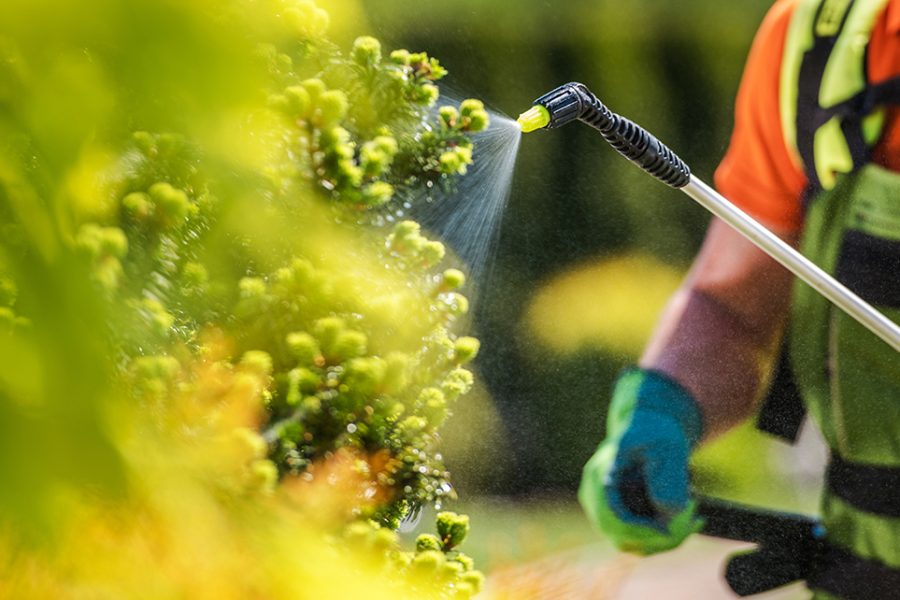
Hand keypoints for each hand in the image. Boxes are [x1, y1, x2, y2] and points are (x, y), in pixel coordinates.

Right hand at [578, 367, 704, 553]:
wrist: (648, 429)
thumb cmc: (658, 433)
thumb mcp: (667, 447)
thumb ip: (667, 477)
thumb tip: (667, 513)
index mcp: (600, 473)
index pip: (611, 514)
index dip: (640, 529)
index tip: (671, 529)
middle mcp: (592, 493)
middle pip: (617, 534)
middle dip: (656, 538)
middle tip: (692, 525)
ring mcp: (599, 507)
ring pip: (626, 542)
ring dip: (660, 541)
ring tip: (693, 520)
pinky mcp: (612, 516)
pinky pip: (632, 540)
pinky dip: (658, 539)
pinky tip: (686, 523)